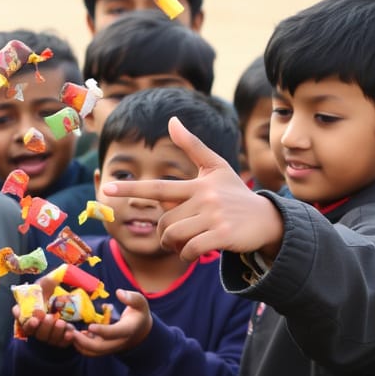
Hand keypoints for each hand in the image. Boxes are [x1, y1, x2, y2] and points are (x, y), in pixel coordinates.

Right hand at [13, 273, 76, 347]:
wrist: (71, 297)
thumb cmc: (54, 290)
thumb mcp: (46, 284)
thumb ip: (39, 286)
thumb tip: (35, 288)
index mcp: (30, 315)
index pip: (23, 323)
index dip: (27, 323)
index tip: (34, 318)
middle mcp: (38, 327)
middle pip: (37, 334)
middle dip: (43, 327)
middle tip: (50, 317)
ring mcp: (50, 334)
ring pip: (49, 339)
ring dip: (55, 332)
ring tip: (62, 323)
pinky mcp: (61, 339)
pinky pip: (62, 343)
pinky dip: (65, 339)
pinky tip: (70, 332)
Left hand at [72, 289, 151, 356]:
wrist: (141, 332)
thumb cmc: (138, 314)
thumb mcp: (140, 303)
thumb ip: (132, 298)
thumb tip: (119, 292)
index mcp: (127, 330)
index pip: (114, 333)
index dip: (102, 331)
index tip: (90, 326)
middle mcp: (118, 342)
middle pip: (100, 347)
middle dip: (83, 341)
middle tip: (70, 330)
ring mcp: (111, 348)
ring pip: (93, 352)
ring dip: (79, 344)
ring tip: (68, 332)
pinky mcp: (104, 349)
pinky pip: (91, 352)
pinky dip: (80, 346)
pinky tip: (74, 334)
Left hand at [101, 117, 284, 262]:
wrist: (268, 219)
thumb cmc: (236, 193)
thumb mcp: (216, 167)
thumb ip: (192, 146)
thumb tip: (172, 120)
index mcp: (198, 184)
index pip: (159, 187)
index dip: (131, 189)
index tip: (107, 190)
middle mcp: (205, 198)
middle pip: (164, 223)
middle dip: (166, 235)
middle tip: (179, 236)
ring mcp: (214, 217)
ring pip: (175, 237)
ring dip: (175, 247)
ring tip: (187, 244)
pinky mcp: (223, 235)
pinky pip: (190, 249)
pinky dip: (188, 255)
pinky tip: (196, 253)